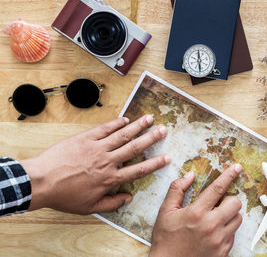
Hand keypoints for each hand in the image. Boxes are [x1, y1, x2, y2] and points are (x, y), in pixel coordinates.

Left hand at [20, 116, 168, 214]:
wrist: (41, 181)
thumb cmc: (64, 195)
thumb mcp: (89, 207)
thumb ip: (111, 203)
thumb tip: (128, 198)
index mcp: (110, 178)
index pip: (138, 169)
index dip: (155, 163)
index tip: (166, 157)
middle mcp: (108, 161)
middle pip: (135, 147)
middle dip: (151, 138)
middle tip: (163, 130)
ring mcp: (97, 147)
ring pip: (122, 135)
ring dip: (137, 126)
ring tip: (149, 119)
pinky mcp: (85, 138)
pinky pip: (104, 129)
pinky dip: (116, 123)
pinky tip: (125, 119)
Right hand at [150, 164, 242, 256]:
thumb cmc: (166, 240)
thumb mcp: (165, 212)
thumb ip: (177, 190)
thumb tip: (190, 175)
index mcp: (196, 213)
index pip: (218, 189)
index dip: (229, 175)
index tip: (237, 168)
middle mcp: (211, 226)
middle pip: (235, 203)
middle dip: (228, 199)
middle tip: (217, 203)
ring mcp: (219, 240)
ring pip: (238, 219)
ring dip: (229, 215)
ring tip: (215, 218)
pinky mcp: (223, 252)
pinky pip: (234, 235)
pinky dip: (227, 230)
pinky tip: (213, 232)